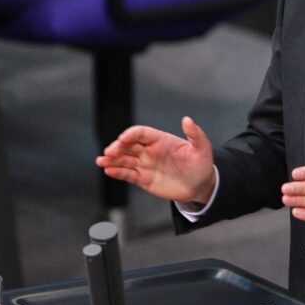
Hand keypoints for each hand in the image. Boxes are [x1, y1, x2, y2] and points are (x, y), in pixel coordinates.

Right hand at [95, 116, 215, 203]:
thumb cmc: (201, 164)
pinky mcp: (143, 179)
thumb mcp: (202, 148)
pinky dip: (117, 172)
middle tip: (109, 152)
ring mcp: (145, 164)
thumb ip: (195, 134)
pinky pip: (127, 174)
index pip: (141, 133)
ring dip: (111, 160)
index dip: (131, 134)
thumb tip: (188, 119)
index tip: (123, 139)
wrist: (200, 185)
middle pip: (128, 145)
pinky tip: (109, 171)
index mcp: (161, 140)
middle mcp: (150, 151)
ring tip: (101, 161)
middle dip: (117, 147)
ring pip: (124, 159)